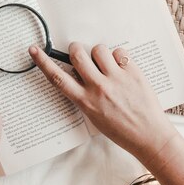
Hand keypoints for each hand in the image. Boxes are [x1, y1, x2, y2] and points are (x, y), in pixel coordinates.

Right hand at [29, 43, 178, 162]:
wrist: (149, 135)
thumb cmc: (121, 129)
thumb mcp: (93, 115)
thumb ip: (84, 94)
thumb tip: (79, 72)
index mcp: (85, 101)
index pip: (57, 77)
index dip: (43, 62)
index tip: (34, 50)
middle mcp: (98, 88)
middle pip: (77, 54)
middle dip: (76, 50)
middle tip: (81, 55)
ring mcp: (116, 79)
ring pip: (98, 49)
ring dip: (99, 53)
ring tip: (106, 65)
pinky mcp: (133, 72)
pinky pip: (119, 52)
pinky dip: (118, 57)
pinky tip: (122, 69)